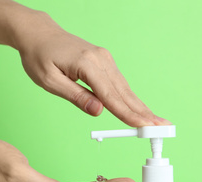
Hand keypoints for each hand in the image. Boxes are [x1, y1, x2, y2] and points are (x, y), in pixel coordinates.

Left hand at [16, 16, 170, 126]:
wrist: (39, 34)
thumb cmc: (39, 57)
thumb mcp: (50, 81)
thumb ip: (75, 96)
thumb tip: (99, 112)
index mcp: (87, 64)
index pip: (111, 96)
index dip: (128, 114)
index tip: (144, 126)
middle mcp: (101, 59)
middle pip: (124, 91)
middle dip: (143, 111)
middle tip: (162, 127)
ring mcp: (104, 58)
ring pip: (124, 87)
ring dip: (139, 105)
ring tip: (155, 120)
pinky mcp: (103, 60)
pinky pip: (118, 81)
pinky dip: (128, 96)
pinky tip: (137, 107)